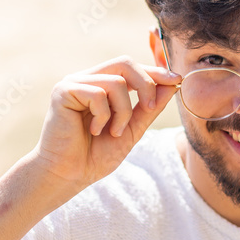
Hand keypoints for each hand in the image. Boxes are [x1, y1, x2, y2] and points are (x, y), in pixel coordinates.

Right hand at [32, 56, 179, 189]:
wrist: (69, 176)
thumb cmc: (95, 156)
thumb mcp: (131, 130)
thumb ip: (149, 108)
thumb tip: (172, 85)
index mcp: (101, 85)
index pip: (131, 69)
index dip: (154, 72)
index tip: (176, 80)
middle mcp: (86, 79)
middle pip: (125, 63)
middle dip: (146, 84)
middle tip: (150, 106)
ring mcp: (73, 83)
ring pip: (116, 81)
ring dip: (123, 111)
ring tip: (113, 132)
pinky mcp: (63, 91)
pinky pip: (98, 93)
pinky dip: (104, 116)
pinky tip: (94, 131)